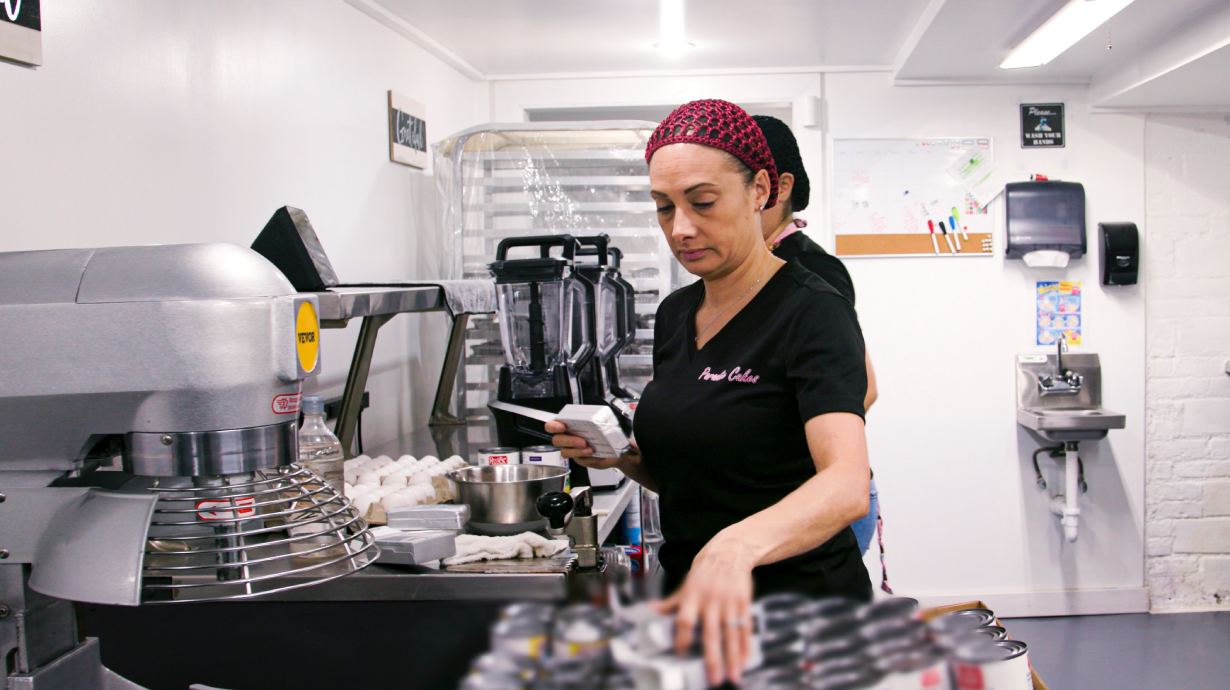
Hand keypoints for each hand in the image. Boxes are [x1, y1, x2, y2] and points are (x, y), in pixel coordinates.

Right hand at [544, 419, 633, 469]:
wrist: (616, 448)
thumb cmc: (605, 433)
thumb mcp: (601, 422)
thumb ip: (597, 418)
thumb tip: (603, 415)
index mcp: (569, 425)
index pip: (553, 425)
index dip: (553, 426)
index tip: (562, 427)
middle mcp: (568, 438)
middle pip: (557, 440)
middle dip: (569, 440)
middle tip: (583, 441)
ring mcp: (572, 450)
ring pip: (565, 452)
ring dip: (577, 451)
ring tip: (590, 450)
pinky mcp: (579, 459)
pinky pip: (579, 460)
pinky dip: (587, 458)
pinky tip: (595, 455)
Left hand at [654, 531, 756, 686]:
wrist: (730, 552)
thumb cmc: (704, 572)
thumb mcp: (686, 585)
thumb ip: (671, 602)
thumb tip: (651, 611)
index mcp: (692, 596)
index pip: (685, 620)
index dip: (682, 637)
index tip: (681, 655)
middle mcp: (711, 600)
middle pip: (712, 633)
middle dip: (713, 658)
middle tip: (714, 679)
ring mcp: (729, 602)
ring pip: (731, 634)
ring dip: (732, 657)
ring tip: (733, 676)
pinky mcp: (743, 603)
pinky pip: (745, 627)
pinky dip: (746, 645)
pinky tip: (745, 660)